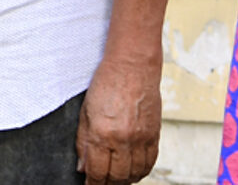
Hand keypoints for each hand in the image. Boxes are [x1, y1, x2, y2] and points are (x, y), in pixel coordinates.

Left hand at [75, 56, 160, 184]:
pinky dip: (142, 171)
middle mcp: (123, 139)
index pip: (97, 172)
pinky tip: (134, 170)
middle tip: (102, 182)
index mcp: (102, 133)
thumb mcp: (85, 111)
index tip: (90, 184)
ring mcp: (141, 137)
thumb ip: (83, 142)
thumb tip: (83, 167)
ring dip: (125, 180)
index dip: (93, 183)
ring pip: (135, 173)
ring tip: (117, 178)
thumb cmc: (108, 82)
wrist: (133, 65)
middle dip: (108, 183)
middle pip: (117, 177)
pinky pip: (150, 162)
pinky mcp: (154, 133)